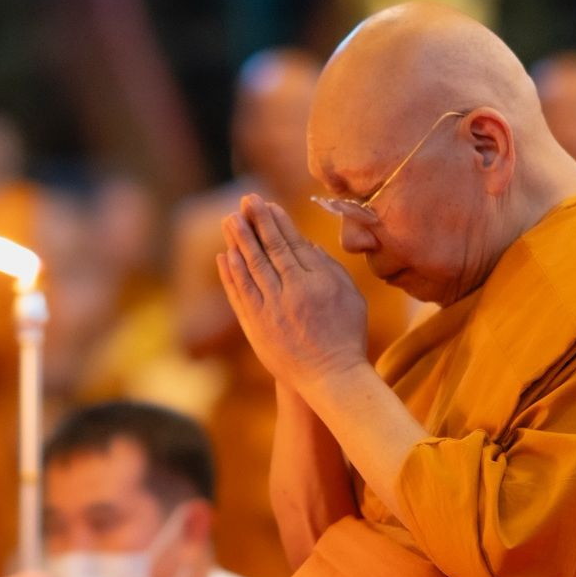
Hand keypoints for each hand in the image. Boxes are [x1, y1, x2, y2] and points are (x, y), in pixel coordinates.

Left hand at [217, 196, 368, 390]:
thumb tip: (307, 244)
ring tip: (230, 220)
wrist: (331, 376)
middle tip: (245, 200)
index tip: (268, 205)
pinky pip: (241, 294)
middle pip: (270, 250)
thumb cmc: (346, 334)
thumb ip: (330, 268)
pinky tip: (225, 256)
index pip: (293, 244)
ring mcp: (272, 310)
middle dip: (256, 222)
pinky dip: (231, 274)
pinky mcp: (257, 327)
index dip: (278, 223)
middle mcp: (293, 293)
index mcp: (318, 282)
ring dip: (238, 242)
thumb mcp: (350, 296)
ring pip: (251, 268)